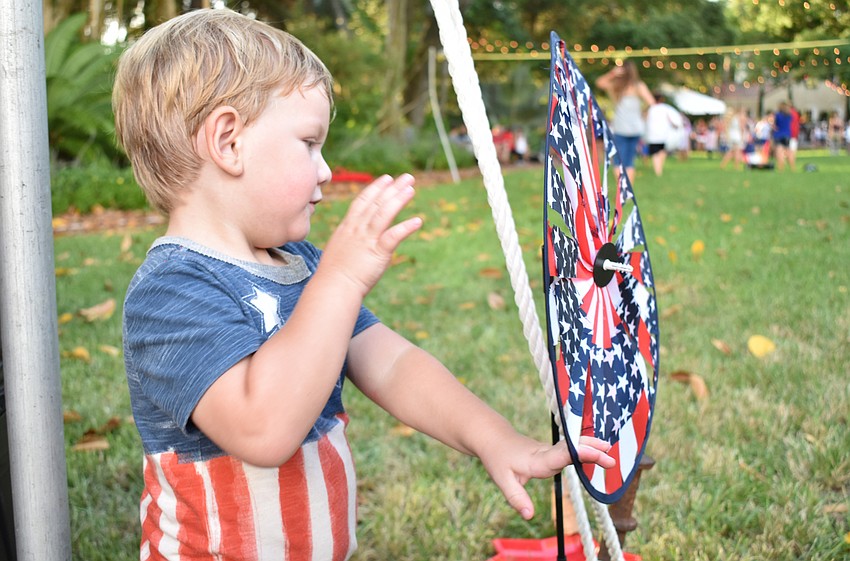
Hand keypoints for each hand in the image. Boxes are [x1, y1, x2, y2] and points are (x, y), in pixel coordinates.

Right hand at [319, 174, 421, 295]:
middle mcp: (357, 230)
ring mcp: (366, 240)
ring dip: (398, 200)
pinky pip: (393, 236)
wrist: (332, 288)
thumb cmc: (333, 275)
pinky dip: (405, 227)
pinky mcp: (377, 253)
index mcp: (347, 228)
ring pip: (383, 214)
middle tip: (407, 177)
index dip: (376, 189)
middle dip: (392, 188)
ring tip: (411, 189)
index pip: (362, 202)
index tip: (387, 179)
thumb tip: (355, 241)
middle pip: (376, 203)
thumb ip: (348, 242)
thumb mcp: (338, 251)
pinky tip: (418, 221)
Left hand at [481, 434, 613, 519]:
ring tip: (610, 450)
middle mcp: (546, 452)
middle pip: (571, 449)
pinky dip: (586, 446)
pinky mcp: (552, 450)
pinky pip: (571, 447)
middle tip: (610, 459)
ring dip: (591, 446)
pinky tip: (600, 447)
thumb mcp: (503, 480)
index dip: (576, 453)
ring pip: (573, 445)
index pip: (559, 456)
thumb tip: (529, 515)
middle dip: (590, 451)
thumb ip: (517, 498)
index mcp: (536, 460)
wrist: (494, 438)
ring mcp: (550, 450)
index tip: (591, 453)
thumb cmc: (498, 459)